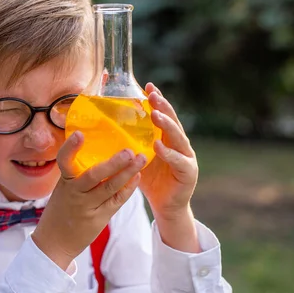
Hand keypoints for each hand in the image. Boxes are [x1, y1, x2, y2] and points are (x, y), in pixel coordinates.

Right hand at [32, 131, 145, 269]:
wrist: (54, 242)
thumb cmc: (61, 210)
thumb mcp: (63, 190)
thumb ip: (76, 174)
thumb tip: (97, 151)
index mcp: (64, 182)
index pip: (63, 161)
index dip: (70, 148)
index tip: (79, 134)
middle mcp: (74, 193)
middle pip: (94, 175)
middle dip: (112, 163)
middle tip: (128, 150)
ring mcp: (87, 206)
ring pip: (110, 187)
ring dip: (127, 172)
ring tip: (141, 159)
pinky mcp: (99, 218)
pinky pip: (116, 201)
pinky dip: (128, 188)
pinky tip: (137, 177)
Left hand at [141, 82, 200, 252]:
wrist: (166, 207)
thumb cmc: (150, 180)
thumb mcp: (138, 158)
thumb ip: (130, 143)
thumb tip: (105, 127)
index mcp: (167, 138)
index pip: (163, 115)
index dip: (158, 100)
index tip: (148, 85)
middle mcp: (180, 144)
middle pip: (172, 121)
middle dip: (163, 106)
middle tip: (153, 94)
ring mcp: (187, 157)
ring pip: (178, 137)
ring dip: (166, 125)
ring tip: (155, 115)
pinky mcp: (188, 173)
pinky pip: (178, 161)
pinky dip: (168, 153)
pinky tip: (158, 145)